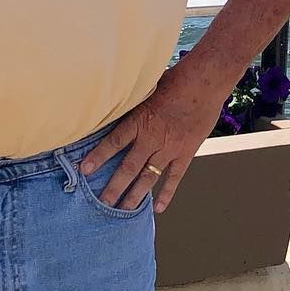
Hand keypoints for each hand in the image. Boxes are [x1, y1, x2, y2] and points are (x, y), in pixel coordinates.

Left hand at [79, 58, 226, 213]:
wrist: (205, 82)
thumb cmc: (177, 79)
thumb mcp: (148, 87)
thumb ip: (133, 100)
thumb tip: (116, 97)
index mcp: (140, 120)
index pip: (114, 142)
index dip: (98, 156)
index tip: (83, 170)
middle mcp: (152, 138)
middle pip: (128, 167)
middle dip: (113, 187)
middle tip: (101, 204)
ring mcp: (169, 148)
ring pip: (148, 177)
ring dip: (134, 195)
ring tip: (122, 211)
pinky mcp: (186, 153)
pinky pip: (174, 177)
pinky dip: (166, 193)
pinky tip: (158, 208)